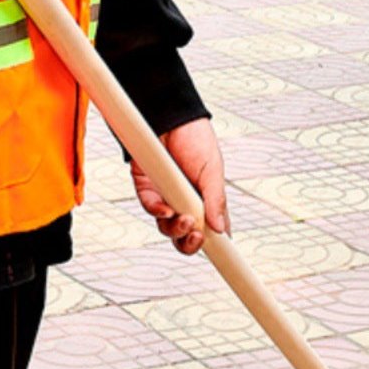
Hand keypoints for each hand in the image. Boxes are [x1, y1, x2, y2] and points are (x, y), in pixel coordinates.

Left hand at [130, 118, 229, 255]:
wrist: (170, 116)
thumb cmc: (195, 139)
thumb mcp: (213, 170)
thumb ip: (216, 200)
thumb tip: (220, 229)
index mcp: (206, 202)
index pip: (211, 231)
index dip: (215, 244)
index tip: (222, 253)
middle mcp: (185, 204)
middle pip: (185, 238)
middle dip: (190, 244)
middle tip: (197, 237)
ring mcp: (165, 199)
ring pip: (167, 228)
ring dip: (176, 230)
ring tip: (185, 220)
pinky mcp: (146, 189)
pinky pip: (150, 208)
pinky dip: (158, 212)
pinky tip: (166, 211)